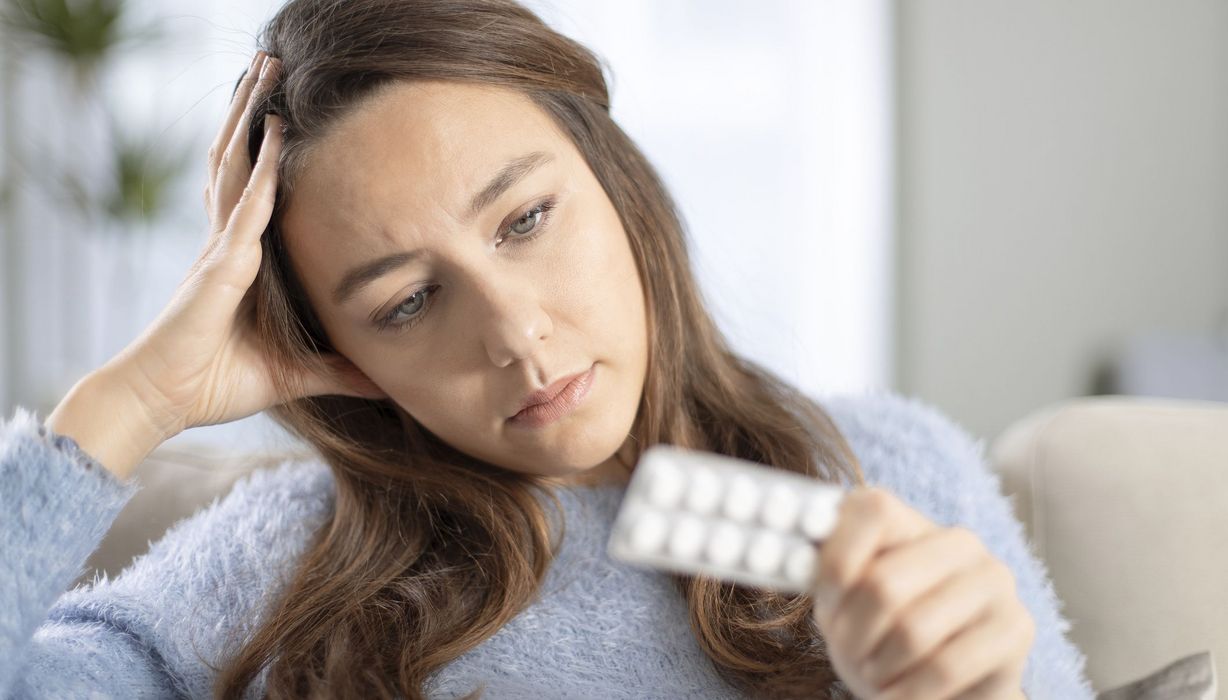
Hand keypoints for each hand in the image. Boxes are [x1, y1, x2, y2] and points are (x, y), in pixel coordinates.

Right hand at [102, 50, 385, 438]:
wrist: (162, 402)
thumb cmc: (215, 384)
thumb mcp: (292, 373)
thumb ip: (335, 371)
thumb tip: (380, 380)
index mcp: (238, 260)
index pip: (253, 190)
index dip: (266, 148)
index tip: (284, 110)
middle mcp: (226, 244)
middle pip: (239, 162)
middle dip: (253, 112)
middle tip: (270, 65)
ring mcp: (220, 252)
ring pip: (235, 169)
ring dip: (252, 120)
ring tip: (264, 73)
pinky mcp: (217, 270)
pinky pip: (243, 214)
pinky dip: (262, 177)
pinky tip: (277, 142)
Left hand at [809, 487, 1033, 698]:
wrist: (939, 686)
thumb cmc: (877, 634)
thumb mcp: (840, 601)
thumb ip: (818, 573)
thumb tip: (775, 553)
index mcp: (909, 520)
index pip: (869, 512)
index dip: (835, 564)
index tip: (824, 607)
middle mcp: (959, 540)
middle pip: (883, 584)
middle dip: (853, 635)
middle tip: (847, 657)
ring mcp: (994, 580)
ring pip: (913, 630)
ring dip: (879, 667)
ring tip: (872, 676)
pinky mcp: (1016, 627)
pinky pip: (947, 666)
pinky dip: (909, 692)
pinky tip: (898, 694)